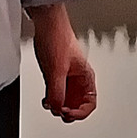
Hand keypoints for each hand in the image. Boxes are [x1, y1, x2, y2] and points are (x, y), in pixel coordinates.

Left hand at [31, 3, 96, 121]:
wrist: (46, 23)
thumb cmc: (57, 38)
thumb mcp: (56, 70)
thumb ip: (57, 92)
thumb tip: (56, 108)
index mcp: (86, 76)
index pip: (90, 103)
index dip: (80, 112)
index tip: (68, 114)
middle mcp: (79, 78)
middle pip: (79, 104)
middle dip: (68, 111)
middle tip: (58, 111)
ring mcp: (68, 76)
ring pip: (67, 99)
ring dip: (59, 105)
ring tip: (51, 105)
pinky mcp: (57, 73)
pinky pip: (57, 92)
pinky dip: (52, 98)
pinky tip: (46, 98)